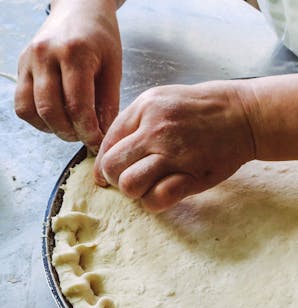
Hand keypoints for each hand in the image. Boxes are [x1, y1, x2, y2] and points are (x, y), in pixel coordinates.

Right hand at [15, 0, 121, 151]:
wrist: (78, 9)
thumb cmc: (101, 39)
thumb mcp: (114, 68)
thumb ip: (109, 103)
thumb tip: (104, 135)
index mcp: (74, 54)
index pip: (78, 106)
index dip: (89, 132)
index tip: (99, 143)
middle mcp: (45, 56)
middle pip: (51, 111)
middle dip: (71, 133)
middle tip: (87, 137)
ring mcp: (29, 61)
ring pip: (31, 110)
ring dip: (53, 129)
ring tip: (73, 128)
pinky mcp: (21, 67)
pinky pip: (22, 105)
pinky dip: (38, 119)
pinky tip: (57, 118)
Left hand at [94, 81, 255, 211]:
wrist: (245, 115)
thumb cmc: (205, 108)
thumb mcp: (164, 99)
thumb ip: (136, 121)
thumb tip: (110, 151)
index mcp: (145, 109)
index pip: (107, 144)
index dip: (104, 165)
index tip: (108, 176)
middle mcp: (155, 131)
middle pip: (113, 167)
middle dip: (116, 180)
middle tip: (131, 181)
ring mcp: (174, 155)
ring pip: (131, 185)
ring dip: (135, 193)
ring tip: (147, 188)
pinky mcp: (192, 176)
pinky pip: (158, 198)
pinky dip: (154, 203)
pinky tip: (162, 196)